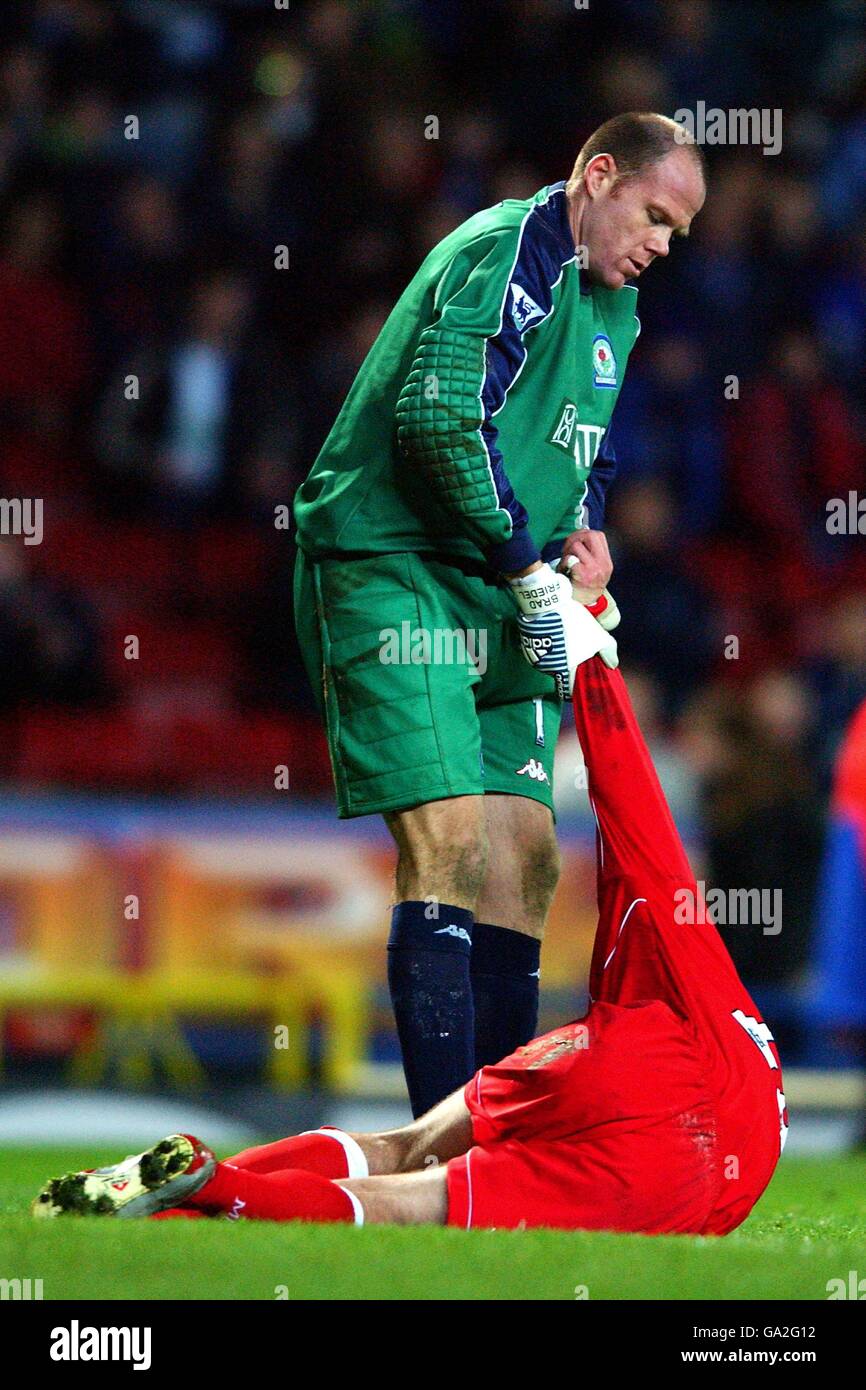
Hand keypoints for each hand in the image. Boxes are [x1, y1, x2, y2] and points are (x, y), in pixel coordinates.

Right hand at [510, 562, 618, 698]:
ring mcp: (536, 658)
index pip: (569, 692)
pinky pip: (542, 651)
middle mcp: (548, 670)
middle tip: (579, 653)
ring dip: (560, 655)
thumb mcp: (600, 637)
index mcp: (565, 673)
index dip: (577, 688)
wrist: (546, 604)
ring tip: (568, 639)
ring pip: (551, 662)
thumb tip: (612, 663)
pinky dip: (550, 646)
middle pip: (561, 674)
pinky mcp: (528, 646)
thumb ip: (609, 652)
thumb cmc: (574, 624)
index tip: (583, 679)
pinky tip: (557, 633)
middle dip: (571, 666)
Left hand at [558, 529, 612, 598]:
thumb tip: (578, 536)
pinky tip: (564, 571)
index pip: (599, 535)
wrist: (586, 607)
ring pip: (576, 546)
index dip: (584, 533)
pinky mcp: (583, 574)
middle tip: (568, 548)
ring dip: (567, 552)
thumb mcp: (595, 571)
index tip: (575, 540)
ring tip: (566, 563)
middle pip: (590, 535)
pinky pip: (570, 559)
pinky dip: (563, 563)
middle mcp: (603, 563)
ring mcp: (594, 569)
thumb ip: (590, 554)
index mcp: (606, 561)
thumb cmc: (586, 589)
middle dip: (575, 537)